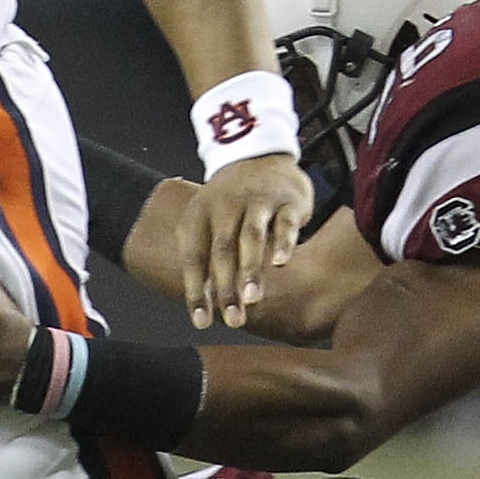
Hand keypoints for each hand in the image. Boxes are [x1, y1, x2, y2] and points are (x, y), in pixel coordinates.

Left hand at [178, 151, 312, 330]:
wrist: (259, 156)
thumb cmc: (229, 204)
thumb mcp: (207, 223)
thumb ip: (206, 261)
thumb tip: (205, 307)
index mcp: (199, 215)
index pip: (193, 256)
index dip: (196, 290)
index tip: (202, 322)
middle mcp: (224, 206)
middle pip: (222, 250)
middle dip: (226, 287)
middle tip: (233, 319)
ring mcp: (256, 201)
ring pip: (251, 236)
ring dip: (250, 268)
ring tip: (252, 299)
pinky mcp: (286, 200)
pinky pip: (284, 222)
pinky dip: (283, 242)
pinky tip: (281, 263)